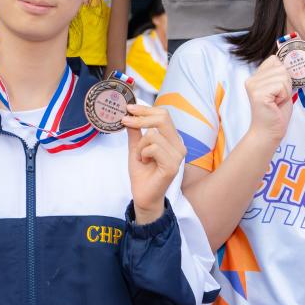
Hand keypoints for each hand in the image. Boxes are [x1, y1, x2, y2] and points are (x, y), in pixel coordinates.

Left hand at [123, 105, 186, 223]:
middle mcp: (179, 145)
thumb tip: (130, 113)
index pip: (164, 115)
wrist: (143, 196)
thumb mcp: (136, 147)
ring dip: (140, 146)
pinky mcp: (172, 165)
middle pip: (163, 119)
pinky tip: (144, 162)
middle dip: (141, 118)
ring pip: (154, 135)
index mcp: (172, 139)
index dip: (146, 109)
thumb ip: (135, 131)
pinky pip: (153, 148)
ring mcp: (178, 155)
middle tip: (126, 121)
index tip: (129, 108)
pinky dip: (143, 154)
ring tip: (141, 157)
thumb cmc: (142, 173)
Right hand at [243, 56, 294, 146]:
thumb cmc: (276, 112)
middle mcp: (252, 79)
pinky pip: (281, 86)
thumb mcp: (280, 88)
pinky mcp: (258, 93)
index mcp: (256, 76)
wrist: (269, 132)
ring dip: (286, 91)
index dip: (283, 74)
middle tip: (278, 98)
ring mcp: (254, 86)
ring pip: (283, 77)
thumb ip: (280, 75)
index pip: (274, 60)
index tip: (278, 89)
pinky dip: (284, 96)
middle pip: (281, 68)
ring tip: (277, 101)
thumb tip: (290, 62)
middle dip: (286, 84)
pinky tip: (276, 104)